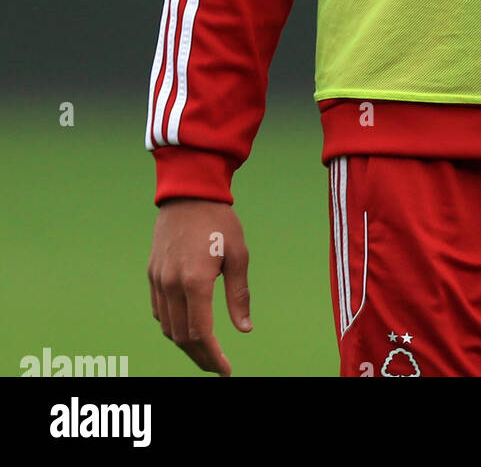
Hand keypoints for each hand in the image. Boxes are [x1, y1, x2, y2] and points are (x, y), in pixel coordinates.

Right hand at [148, 198, 251, 375]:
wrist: (189, 192)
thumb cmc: (219, 221)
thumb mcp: (238, 254)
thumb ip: (239, 294)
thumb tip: (245, 329)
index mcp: (195, 281)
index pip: (200, 333)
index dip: (213, 357)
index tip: (225, 370)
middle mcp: (171, 284)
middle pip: (182, 337)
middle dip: (200, 357)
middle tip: (217, 368)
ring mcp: (158, 280)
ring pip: (167, 327)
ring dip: (185, 345)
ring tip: (205, 352)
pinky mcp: (152, 274)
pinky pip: (159, 311)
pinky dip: (173, 326)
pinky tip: (188, 327)